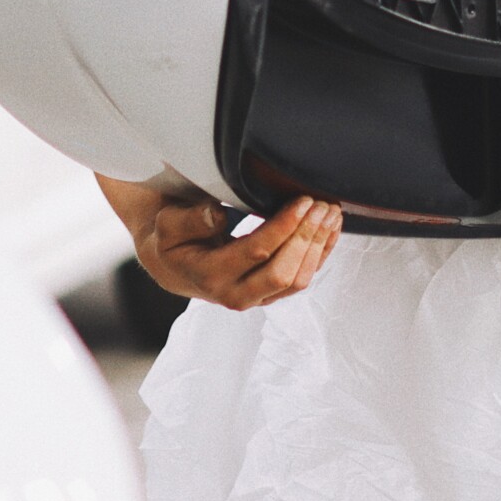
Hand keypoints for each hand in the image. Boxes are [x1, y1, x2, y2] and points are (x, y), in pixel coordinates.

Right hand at [112, 185, 341, 310]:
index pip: (257, 252)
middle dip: (307, 237)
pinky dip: (320, 254)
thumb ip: (190, 220)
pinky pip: (302, 279)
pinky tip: (330, 229)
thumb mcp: (169, 225)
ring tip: (330, 212)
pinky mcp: (270, 296)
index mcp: (211, 276)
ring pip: (298, 280)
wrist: (174, 268)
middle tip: (321, 204)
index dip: (284, 226)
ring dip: (319, 245)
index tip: (303, 201)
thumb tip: (217, 215)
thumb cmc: (173, 240)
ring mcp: (256, 299)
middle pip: (284, 272)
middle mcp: (236, 295)